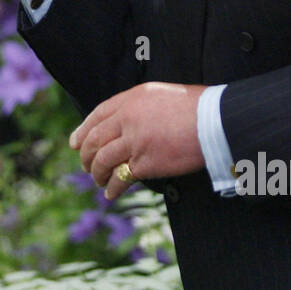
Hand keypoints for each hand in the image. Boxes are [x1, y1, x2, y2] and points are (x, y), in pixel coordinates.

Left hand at [70, 82, 205, 199]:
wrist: (215, 120)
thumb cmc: (198, 107)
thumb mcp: (163, 95)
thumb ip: (142, 107)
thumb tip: (131, 123)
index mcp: (132, 98)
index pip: (98, 114)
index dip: (83, 130)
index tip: (75, 143)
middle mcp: (127, 118)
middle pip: (95, 138)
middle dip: (86, 155)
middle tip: (85, 165)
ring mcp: (134, 141)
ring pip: (102, 159)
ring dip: (97, 173)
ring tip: (98, 181)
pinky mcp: (144, 162)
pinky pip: (120, 177)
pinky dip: (112, 187)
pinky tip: (110, 194)